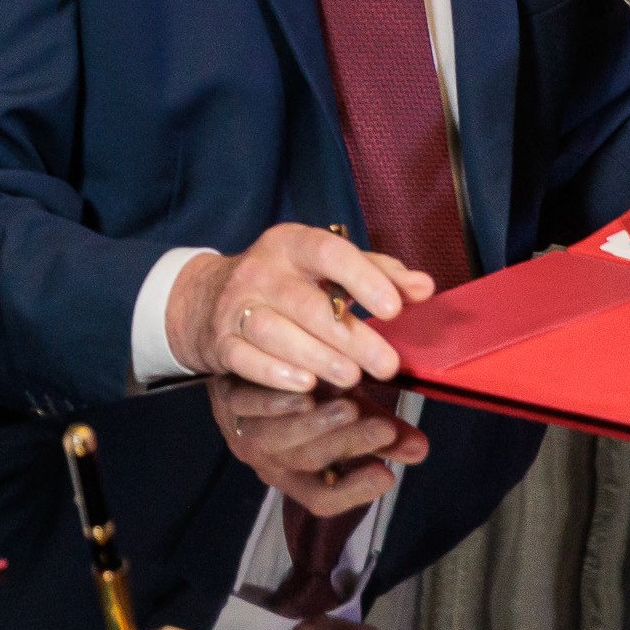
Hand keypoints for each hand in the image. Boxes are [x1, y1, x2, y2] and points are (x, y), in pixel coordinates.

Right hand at [165, 225, 426, 390]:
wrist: (206, 298)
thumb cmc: (283, 281)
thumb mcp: (327, 267)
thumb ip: (378, 273)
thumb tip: (424, 288)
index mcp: (292, 244)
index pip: (329, 252)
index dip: (363, 279)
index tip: (394, 309)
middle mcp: (260, 270)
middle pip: (305, 302)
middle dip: (348, 336)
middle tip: (386, 365)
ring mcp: (236, 306)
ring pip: (274, 331)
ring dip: (315, 356)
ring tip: (350, 377)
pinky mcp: (221, 341)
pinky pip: (245, 357)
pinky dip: (274, 373)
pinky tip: (305, 385)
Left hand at [206, 372, 430, 516]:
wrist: (243, 367)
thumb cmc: (306, 399)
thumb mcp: (346, 418)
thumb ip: (381, 434)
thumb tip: (421, 450)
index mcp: (295, 474)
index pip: (323, 499)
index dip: (354, 493)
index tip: (388, 475)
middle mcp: (268, 460)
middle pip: (307, 462)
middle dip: (348, 446)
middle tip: (383, 430)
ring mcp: (243, 431)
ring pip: (277, 438)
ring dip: (314, 425)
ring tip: (350, 409)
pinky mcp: (226, 399)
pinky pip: (247, 406)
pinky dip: (274, 401)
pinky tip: (304, 390)